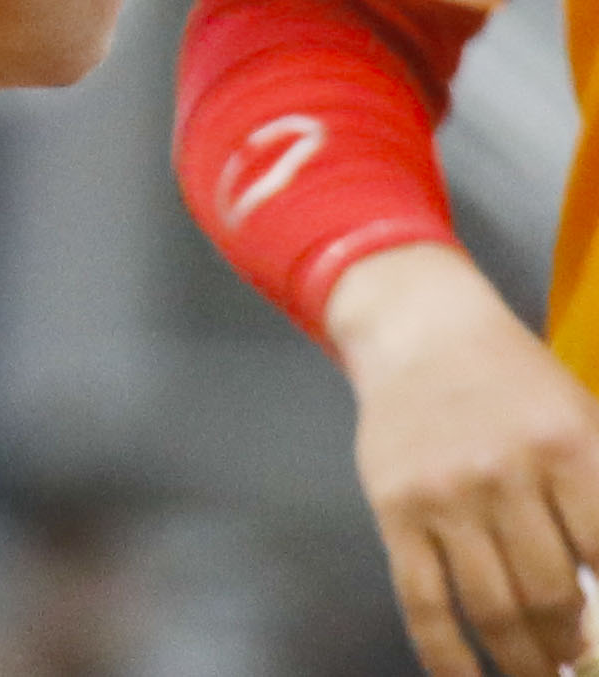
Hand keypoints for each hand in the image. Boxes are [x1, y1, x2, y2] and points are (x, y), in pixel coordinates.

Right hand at [327, 241, 598, 676]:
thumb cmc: (516, 382)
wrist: (420, 330)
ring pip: (492, 609)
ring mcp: (443, 496)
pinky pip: (422, 601)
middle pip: (552, 595)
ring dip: (524, 659)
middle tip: (576, 658)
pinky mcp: (393, 510)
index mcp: (567, 449)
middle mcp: (504, 474)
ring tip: (539, 671)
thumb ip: (598, 498)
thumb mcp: (583, 422)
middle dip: (573, 646)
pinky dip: (448, 657)